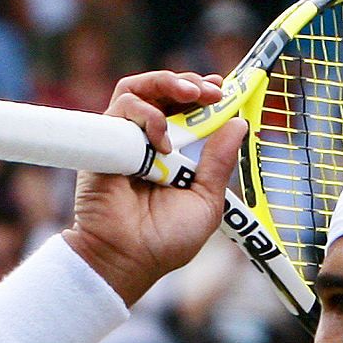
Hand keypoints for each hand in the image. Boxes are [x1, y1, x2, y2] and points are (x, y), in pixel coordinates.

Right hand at [63, 71, 246, 304]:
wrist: (130, 259)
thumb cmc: (166, 239)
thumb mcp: (206, 200)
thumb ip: (218, 162)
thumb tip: (238, 124)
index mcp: (175, 154)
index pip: (186, 110)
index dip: (203, 94)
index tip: (222, 91)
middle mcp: (148, 142)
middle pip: (161, 91)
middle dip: (188, 82)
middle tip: (209, 90)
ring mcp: (124, 141)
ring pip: (136, 90)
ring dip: (165, 84)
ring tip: (189, 97)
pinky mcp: (104, 143)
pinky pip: (120, 110)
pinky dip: (146, 116)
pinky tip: (161, 143)